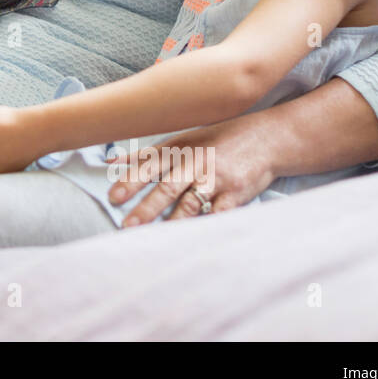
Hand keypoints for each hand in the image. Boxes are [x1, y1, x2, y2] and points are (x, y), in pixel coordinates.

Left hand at [105, 111, 277, 226]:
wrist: (267, 139)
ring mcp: (217, 179)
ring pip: (191, 203)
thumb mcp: (182, 139)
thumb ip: (147, 154)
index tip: (113, 196)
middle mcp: (196, 162)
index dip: (131, 180)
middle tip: (128, 225)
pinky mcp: (236, 194)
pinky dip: (206, 226)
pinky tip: (193, 240)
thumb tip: (111, 161)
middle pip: (168, 187)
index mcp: (180, 148)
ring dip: (171, 222)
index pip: (150, 165)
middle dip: (146, 207)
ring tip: (155, 239)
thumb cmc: (218, 140)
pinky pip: (218, 214)